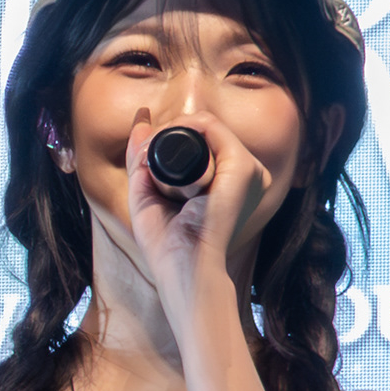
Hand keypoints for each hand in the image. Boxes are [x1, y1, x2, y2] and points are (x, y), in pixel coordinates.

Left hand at [111, 116, 273, 338]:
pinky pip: (211, 127)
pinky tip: (162, 143)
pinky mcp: (243, 168)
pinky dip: (183, 128)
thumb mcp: (148, 194)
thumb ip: (143, 160)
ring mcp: (249, 170)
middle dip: (167, 132)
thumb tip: (140, 122)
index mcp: (232, 183)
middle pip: (205, 132)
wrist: (182, 268)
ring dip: (171, 130)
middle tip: (142, 153)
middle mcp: (247, 175)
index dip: (170, 136)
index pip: (205, 142)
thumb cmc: (168, 244)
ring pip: (206, 126)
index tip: (141, 149)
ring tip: (149, 157)